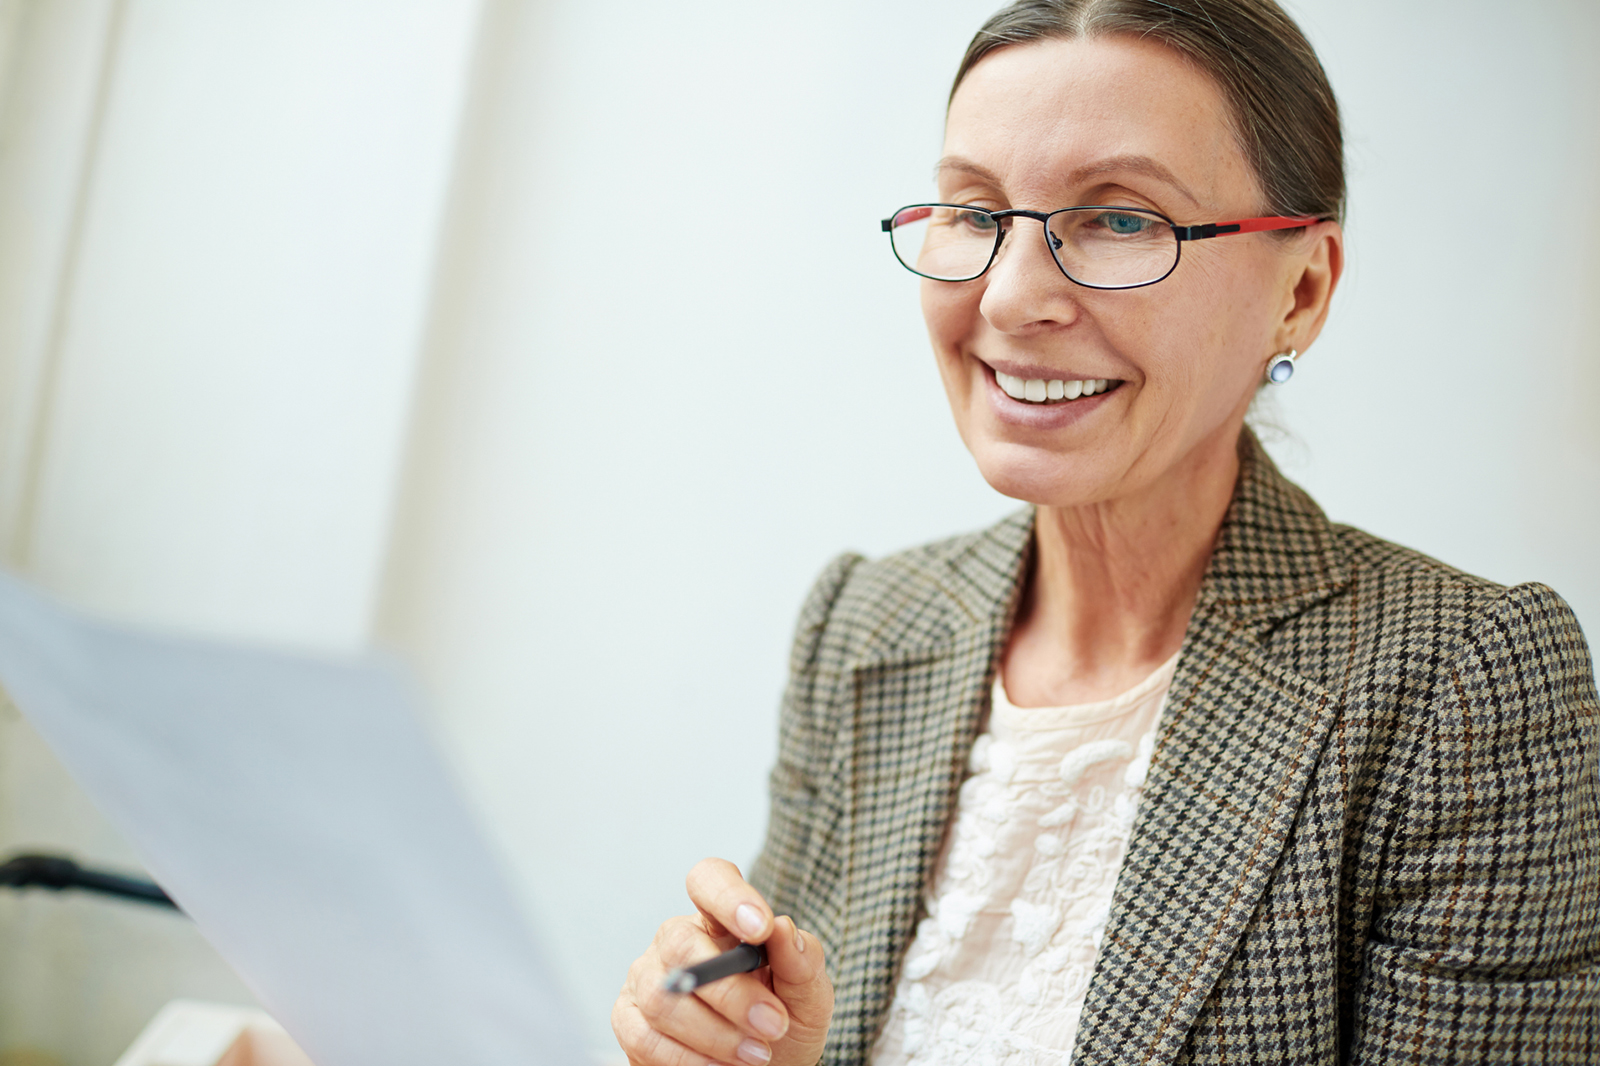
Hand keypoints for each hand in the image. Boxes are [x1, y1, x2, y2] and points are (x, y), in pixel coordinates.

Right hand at [613, 858, 832, 1065]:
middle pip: (682, 944)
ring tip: (756, 1054)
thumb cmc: (784, 1024)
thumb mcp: (809, 995)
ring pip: (663, 997)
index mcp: (721, 919)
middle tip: (773, 1024)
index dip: (729, 896)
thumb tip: (783, 929)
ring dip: (716, 1033)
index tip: (761, 927)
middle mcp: (677, 939)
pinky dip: (688, 1058)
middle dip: (731, 991)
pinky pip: (645, 1036)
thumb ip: (803, 961)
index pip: (710, 879)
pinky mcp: (628, 1019)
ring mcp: (647, 977)